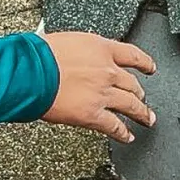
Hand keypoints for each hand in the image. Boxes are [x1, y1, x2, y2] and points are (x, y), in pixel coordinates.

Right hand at [41, 32, 157, 142]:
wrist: (30, 72)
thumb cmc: (38, 55)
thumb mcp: (64, 43)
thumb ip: (80, 53)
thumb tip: (77, 59)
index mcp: (100, 48)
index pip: (132, 55)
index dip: (144, 63)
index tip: (149, 67)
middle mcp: (107, 70)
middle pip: (132, 83)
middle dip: (139, 92)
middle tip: (142, 98)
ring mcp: (103, 93)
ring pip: (131, 105)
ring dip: (141, 113)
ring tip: (146, 119)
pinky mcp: (93, 114)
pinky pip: (114, 126)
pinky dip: (123, 133)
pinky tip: (127, 136)